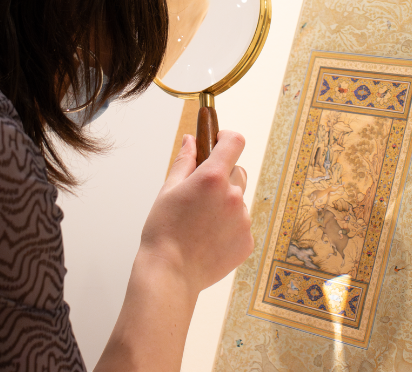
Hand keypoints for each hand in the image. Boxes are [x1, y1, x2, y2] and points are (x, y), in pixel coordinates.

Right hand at [139, 131, 253, 294]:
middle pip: (238, 172)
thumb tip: (191, 141)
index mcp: (213, 178)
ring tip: (201, 222)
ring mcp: (243, 220)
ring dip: (225, 203)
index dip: (226, 138)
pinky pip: (241, 224)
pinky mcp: (247, 241)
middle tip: (201, 192)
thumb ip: (184, 161)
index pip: (235, 142)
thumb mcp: (168, 189)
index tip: (217, 142)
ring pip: (239, 200)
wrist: (170, 272)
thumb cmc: (164, 231)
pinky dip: (229, 226)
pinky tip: (208, 237)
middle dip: (223, 175)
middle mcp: (233, 196)